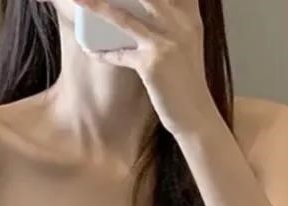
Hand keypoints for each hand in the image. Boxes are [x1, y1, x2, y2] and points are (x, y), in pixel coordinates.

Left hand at [73, 0, 218, 137]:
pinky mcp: (152, 64)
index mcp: (189, 15)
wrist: (196, 113)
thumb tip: (143, 8)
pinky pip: (120, 54)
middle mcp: (180, 23)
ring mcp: (166, 42)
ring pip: (124, 17)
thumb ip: (172, 20)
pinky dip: (103, 53)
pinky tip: (91, 50)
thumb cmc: (187, 80)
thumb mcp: (188, 42)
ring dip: (98, 7)